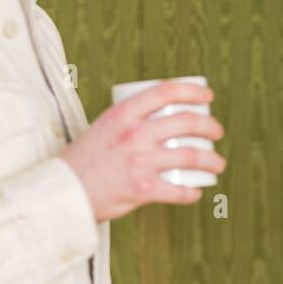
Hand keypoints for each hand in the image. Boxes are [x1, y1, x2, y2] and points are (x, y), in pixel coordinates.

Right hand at [58, 80, 226, 222]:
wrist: (64, 191)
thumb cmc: (86, 159)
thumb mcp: (104, 126)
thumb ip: (130, 120)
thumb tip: (162, 116)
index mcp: (123, 113)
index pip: (167, 91)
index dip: (193, 91)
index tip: (208, 96)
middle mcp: (134, 134)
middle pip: (187, 123)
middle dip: (211, 126)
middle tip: (216, 132)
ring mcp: (140, 161)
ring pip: (191, 156)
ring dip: (212, 160)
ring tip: (218, 163)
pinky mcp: (143, 188)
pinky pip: (179, 190)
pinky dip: (193, 192)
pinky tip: (198, 191)